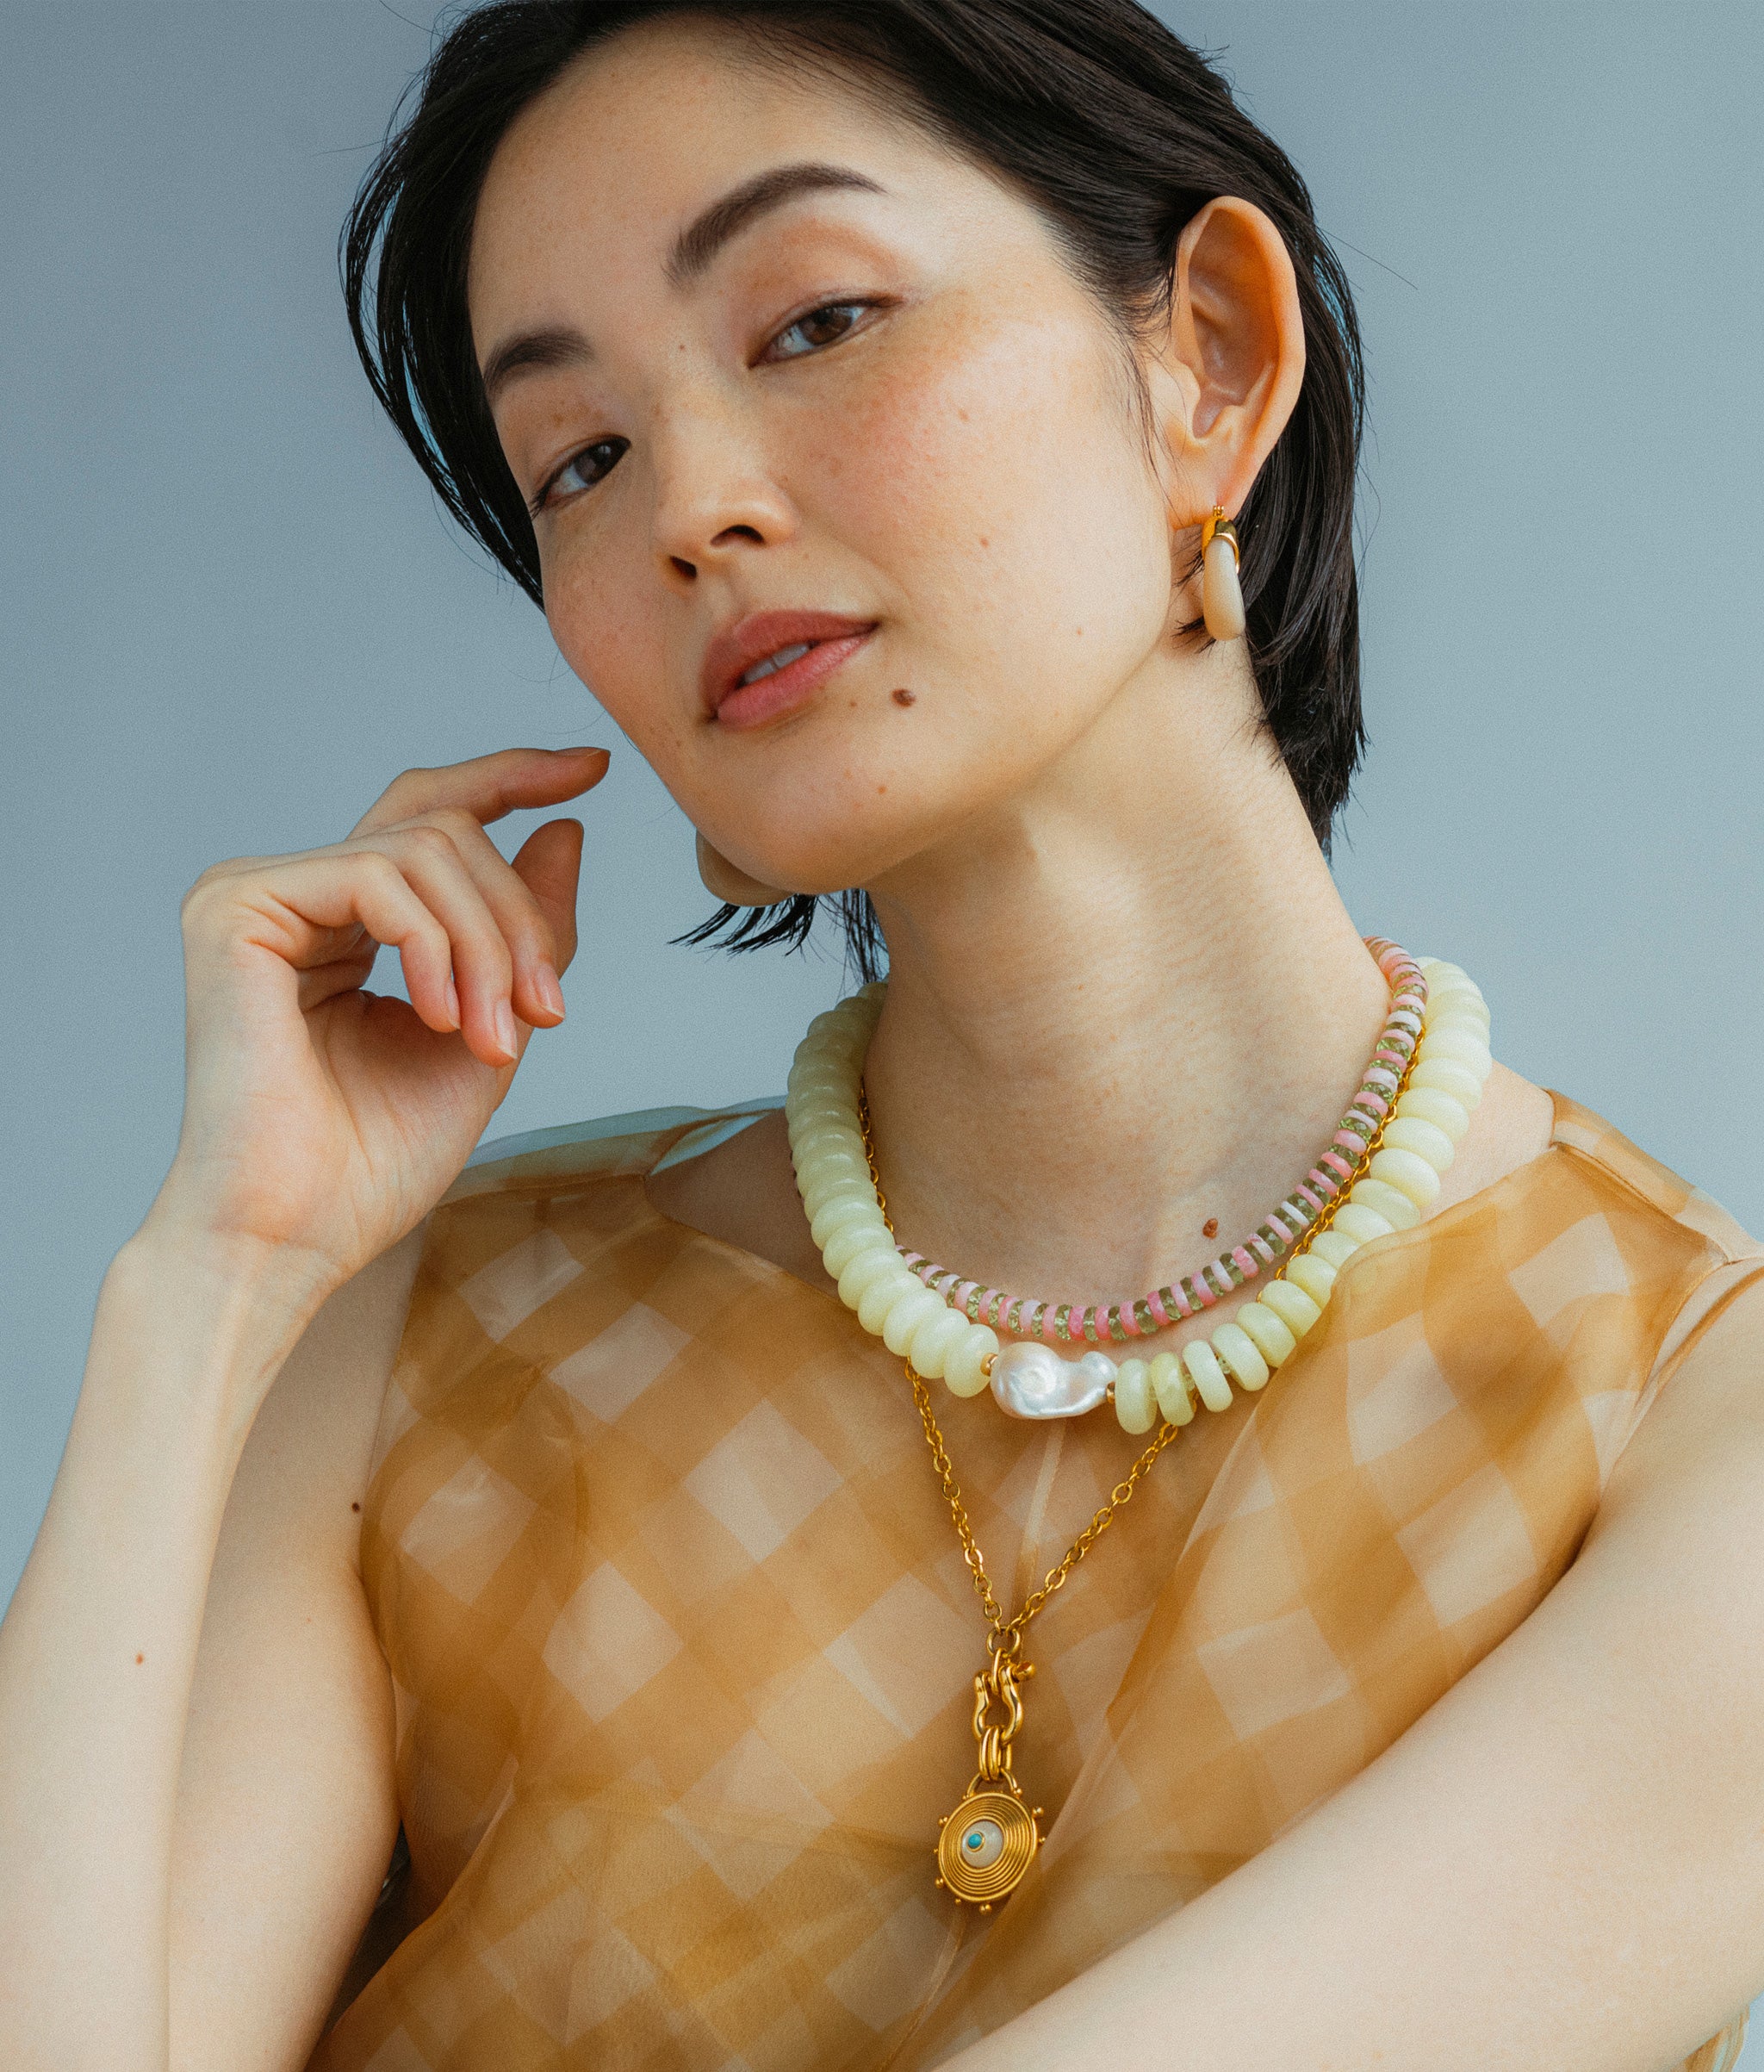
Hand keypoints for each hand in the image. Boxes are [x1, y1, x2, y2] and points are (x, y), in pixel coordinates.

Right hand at [145, 745, 607, 1306]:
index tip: (593, 770)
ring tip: (493, 1042)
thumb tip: (564, 829)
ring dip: (490, 946)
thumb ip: (523, 934)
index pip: (430, 817)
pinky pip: (376, 875)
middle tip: (548, 1012)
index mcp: (342, 923)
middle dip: (520, 917)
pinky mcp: (236, 908)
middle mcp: (295, 895)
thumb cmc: (373, 1162)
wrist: (295, 1238)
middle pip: (446, 831)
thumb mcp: (488, 1030)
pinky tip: (438, 1019)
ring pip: (426, 850)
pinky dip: (434, 947)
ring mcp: (258, 895)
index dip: (512, 779)